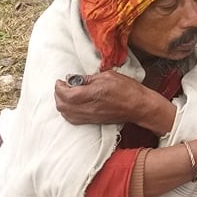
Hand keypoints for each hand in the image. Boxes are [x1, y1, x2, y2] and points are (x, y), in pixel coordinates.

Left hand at [54, 70, 169, 131]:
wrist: (139, 106)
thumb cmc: (127, 89)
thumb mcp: (108, 75)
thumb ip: (89, 78)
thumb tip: (74, 79)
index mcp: (93, 93)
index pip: (66, 94)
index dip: (59, 87)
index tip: (60, 80)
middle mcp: (89, 107)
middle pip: (62, 105)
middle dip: (58, 95)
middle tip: (62, 86)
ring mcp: (90, 116)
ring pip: (65, 114)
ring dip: (61, 104)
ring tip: (65, 94)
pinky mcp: (93, 121)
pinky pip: (73, 120)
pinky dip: (67, 112)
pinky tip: (71, 105)